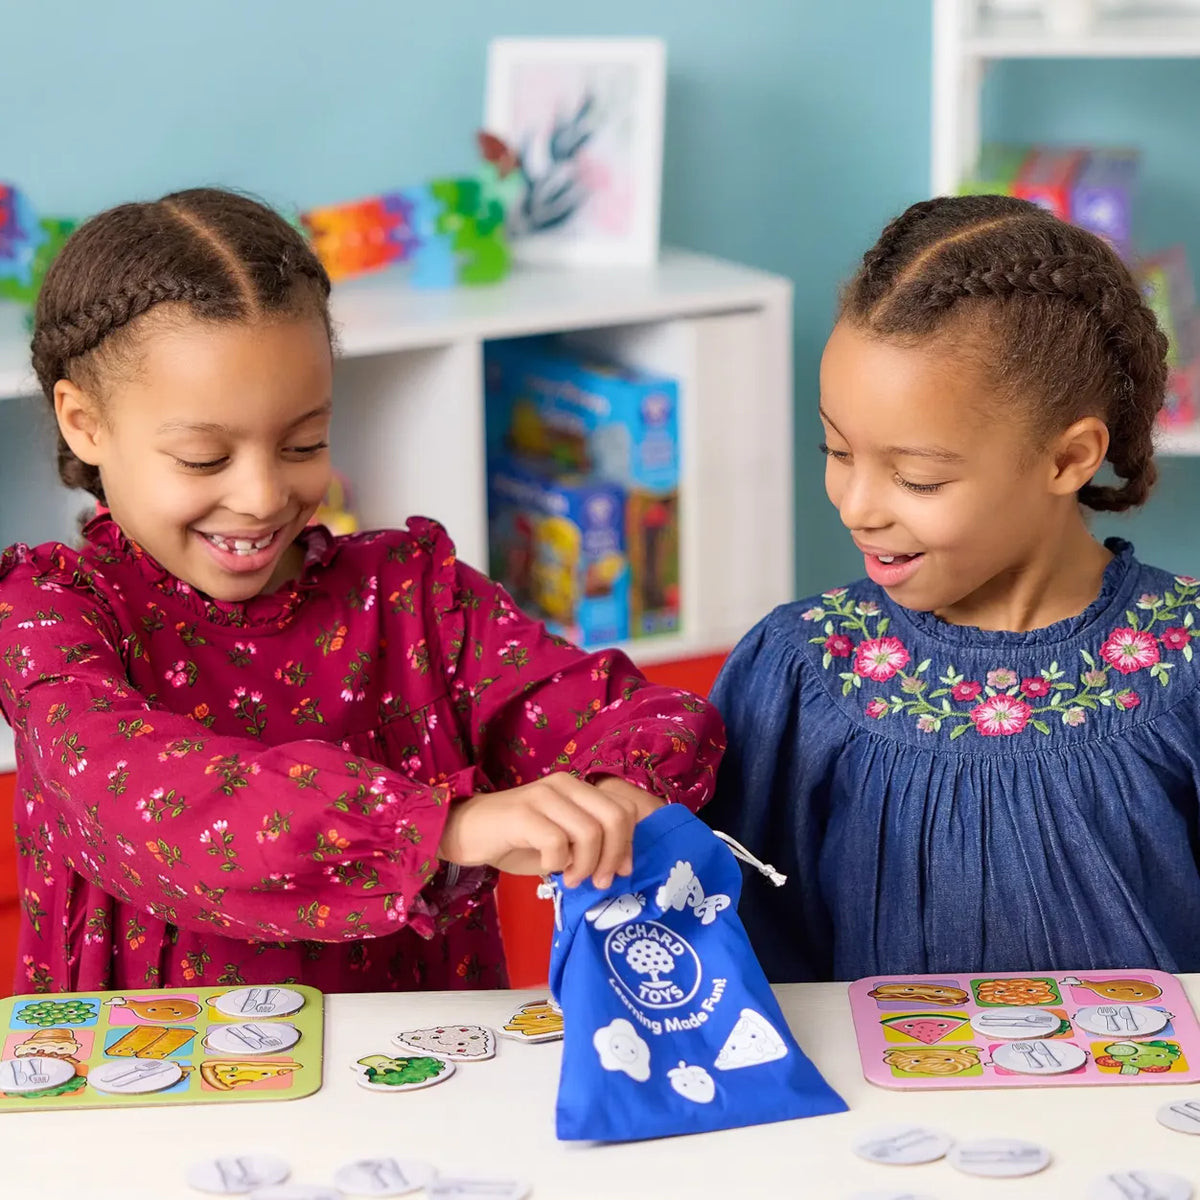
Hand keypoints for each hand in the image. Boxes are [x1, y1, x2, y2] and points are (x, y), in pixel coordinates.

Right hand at [438, 773, 663, 888]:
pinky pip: (556, 842)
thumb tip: (621, 866)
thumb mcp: (561, 840)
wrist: (465, 832)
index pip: (624, 808)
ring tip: (570, 880)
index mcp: (578, 788)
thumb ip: (590, 845)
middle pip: (615, 818)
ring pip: (590, 832)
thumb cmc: (516, 840)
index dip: (628, 844)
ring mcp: (543, 796)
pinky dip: (558, 863)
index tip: (618, 871)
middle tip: (597, 882)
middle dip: (613, 856)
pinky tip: (548, 869)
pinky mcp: (522, 814)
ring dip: (585, 865)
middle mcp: (565, 784)